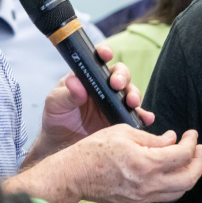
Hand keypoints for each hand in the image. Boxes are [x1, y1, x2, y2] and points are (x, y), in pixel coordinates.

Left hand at [38, 43, 153, 150]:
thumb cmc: (57, 121)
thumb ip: (65, 94)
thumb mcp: (55, 105)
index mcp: (88, 77)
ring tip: (131, 103)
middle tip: (116, 85)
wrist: (63, 150)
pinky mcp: (123, 121)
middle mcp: (104, 87)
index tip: (105, 54)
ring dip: (134, 95)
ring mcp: (115, 104)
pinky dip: (144, 115)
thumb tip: (75, 83)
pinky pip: (137, 116)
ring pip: (131, 93)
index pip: (98, 60)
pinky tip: (146, 118)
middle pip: (120, 74)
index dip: (104, 53)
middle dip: (122, 77)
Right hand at [70, 126, 201, 202]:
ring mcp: (143, 197)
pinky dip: (174, 183)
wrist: (74, 175)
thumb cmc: (94, 150)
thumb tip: (172, 139)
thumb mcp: (124, 133)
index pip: (182, 155)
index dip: (191, 142)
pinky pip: (165, 196)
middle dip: (199, 161)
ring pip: (180, 191)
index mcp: (145, 163)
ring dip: (189, 174)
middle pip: (189, 178)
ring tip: (189, 159)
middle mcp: (148, 184)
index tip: (191, 134)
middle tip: (198, 148)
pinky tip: (171, 170)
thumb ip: (152, 138)